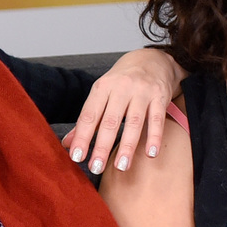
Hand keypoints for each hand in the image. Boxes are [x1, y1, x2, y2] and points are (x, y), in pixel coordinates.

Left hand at [61, 47, 183, 175]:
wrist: (151, 59)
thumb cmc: (121, 82)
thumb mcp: (101, 95)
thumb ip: (87, 121)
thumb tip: (66, 144)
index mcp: (102, 87)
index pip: (89, 116)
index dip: (82, 137)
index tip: (76, 157)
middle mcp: (121, 88)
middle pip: (110, 121)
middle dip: (102, 146)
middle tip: (95, 168)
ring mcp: (142, 91)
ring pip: (134, 122)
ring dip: (128, 146)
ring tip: (121, 166)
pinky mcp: (160, 96)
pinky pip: (157, 119)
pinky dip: (154, 137)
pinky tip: (150, 154)